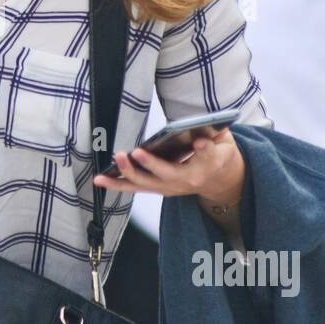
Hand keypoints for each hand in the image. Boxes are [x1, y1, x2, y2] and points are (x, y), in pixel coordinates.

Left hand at [93, 127, 244, 207]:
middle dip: (150, 164)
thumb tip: (201, 134)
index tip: (200, 142)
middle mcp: (186, 180)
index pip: (207, 155)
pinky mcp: (158, 189)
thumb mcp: (224, 143)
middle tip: (137, 152)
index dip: (203, 148)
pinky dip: (118, 183)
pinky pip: (136, 187)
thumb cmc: (217, 155)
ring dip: (126, 174)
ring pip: (145, 183)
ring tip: (112, 163)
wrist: (218, 180)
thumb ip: (215, 137)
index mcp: (208, 165)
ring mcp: (170, 187)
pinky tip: (100, 179)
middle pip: (166, 173)